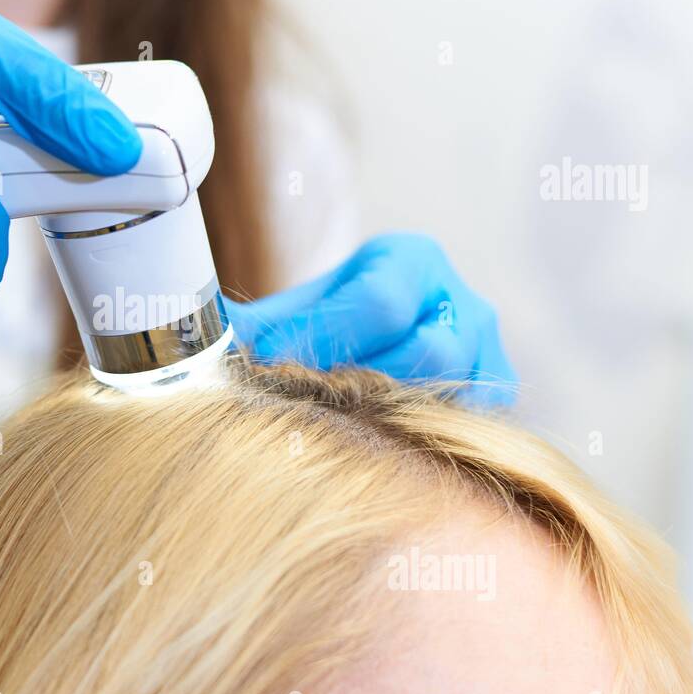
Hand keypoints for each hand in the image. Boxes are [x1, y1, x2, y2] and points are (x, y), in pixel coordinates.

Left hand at [226, 233, 516, 405]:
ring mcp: (487, 352)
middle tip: (311, 397)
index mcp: (410, 259)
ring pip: (455, 394)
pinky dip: (423, 434)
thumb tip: (197, 354)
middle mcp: (461, 300)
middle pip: (428, 354)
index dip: (325, 340)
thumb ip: (244, 331)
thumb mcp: (282, 318)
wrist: (356, 353)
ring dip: (392, 413)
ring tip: (344, 415)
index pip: (381, 303)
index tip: (275, 361)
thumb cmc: (314, 333)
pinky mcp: (495, 399)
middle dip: (361, 382)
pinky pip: (470, 425)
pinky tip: (379, 433)